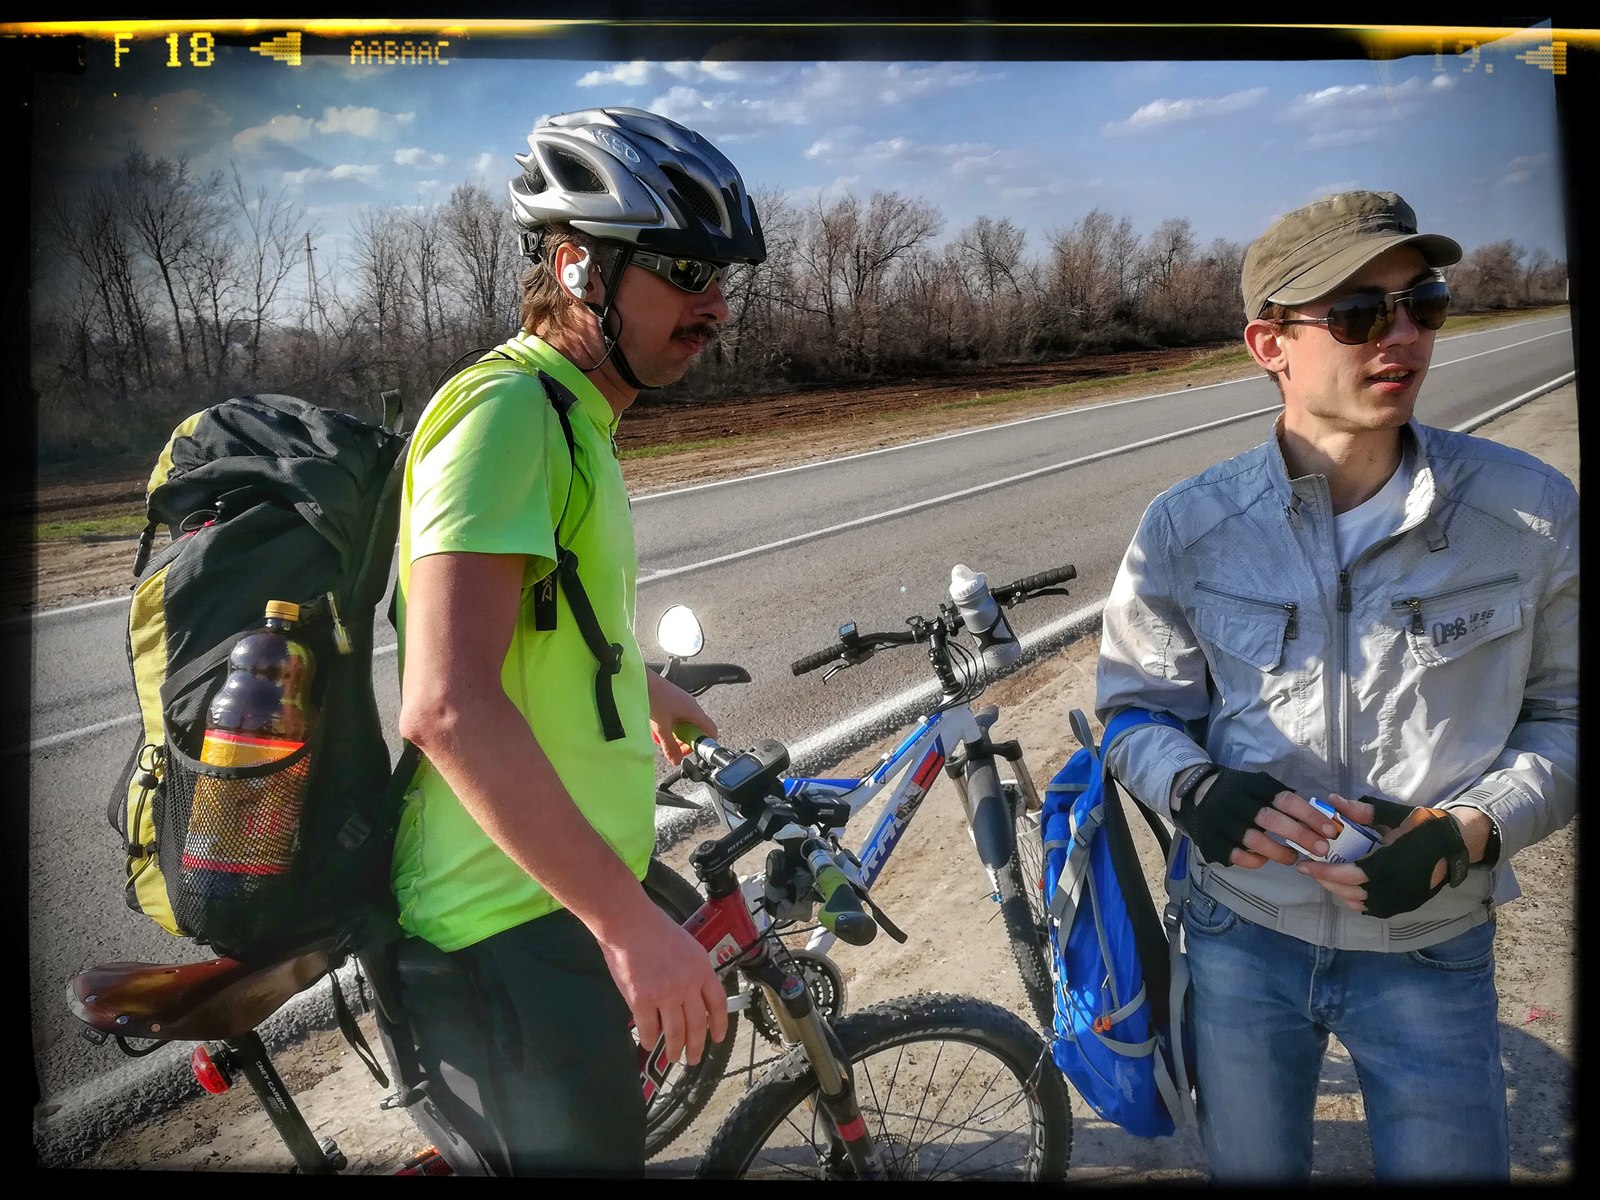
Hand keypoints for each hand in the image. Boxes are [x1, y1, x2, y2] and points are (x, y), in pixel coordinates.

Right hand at [599, 898, 727, 1067]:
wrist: (628, 921)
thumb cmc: (654, 928)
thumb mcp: (686, 946)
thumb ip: (692, 970)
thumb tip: (692, 995)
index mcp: (702, 968)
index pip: (717, 1004)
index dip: (719, 1025)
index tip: (718, 1038)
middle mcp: (687, 984)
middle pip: (697, 1024)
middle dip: (696, 1046)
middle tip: (693, 1058)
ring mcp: (665, 994)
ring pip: (675, 1032)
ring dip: (674, 1049)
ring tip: (673, 1057)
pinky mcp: (641, 1000)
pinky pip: (649, 1029)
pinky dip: (650, 1040)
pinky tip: (650, 1044)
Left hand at [646, 670, 715, 765]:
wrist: (641, 681)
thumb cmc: (654, 697)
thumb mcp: (662, 727)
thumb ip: (669, 746)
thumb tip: (676, 760)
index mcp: (694, 711)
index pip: (710, 730)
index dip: (705, 744)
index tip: (694, 751)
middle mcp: (691, 706)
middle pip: (697, 729)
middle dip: (686, 741)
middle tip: (675, 748)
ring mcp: (682, 703)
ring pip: (686, 724)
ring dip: (677, 734)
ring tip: (664, 737)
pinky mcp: (673, 701)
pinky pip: (677, 718)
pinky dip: (671, 726)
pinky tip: (659, 728)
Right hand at [1176, 767, 1338, 868]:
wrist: (1193, 793)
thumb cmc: (1236, 792)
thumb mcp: (1256, 786)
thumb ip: (1281, 800)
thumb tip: (1317, 819)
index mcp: (1252, 786)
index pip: (1285, 800)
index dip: (1309, 816)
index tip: (1329, 830)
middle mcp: (1236, 802)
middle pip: (1272, 820)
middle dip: (1300, 836)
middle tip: (1321, 850)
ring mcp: (1222, 822)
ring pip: (1255, 841)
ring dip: (1280, 853)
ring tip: (1294, 858)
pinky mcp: (1211, 840)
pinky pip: (1238, 856)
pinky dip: (1256, 860)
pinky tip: (1265, 859)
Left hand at [1296, 794, 1464, 917]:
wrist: (1456, 844)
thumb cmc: (1422, 825)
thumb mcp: (1393, 814)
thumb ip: (1362, 810)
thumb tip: (1331, 800)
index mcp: (1395, 862)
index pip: (1353, 874)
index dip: (1326, 872)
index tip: (1304, 865)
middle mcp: (1398, 886)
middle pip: (1352, 892)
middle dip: (1326, 881)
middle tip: (1309, 868)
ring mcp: (1403, 899)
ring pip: (1360, 904)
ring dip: (1338, 891)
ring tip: (1324, 875)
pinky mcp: (1405, 906)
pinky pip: (1372, 909)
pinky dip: (1354, 900)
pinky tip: (1344, 885)